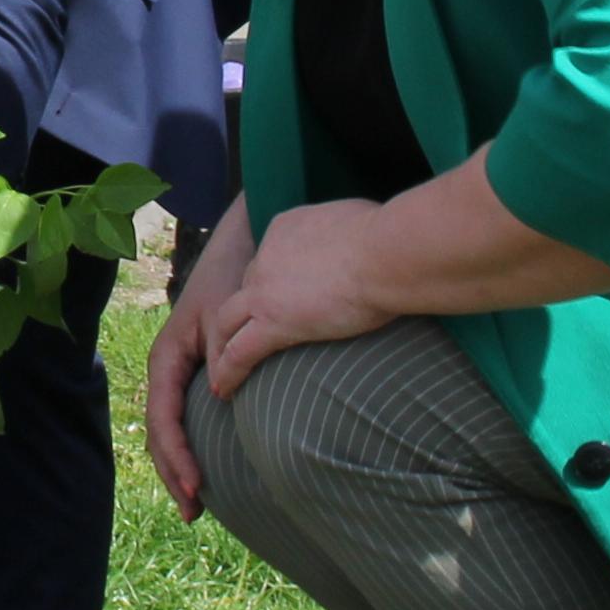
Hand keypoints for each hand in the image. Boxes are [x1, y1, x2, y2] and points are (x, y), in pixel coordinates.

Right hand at [140, 199, 254, 518]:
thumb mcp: (225, 314)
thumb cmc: (234, 277)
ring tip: (197, 506)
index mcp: (167, 356)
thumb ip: (223, 351)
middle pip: (162, 432)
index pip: (164, 417)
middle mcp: (170, 369)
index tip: (196, 488)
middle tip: (195, 512)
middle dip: (173, 473)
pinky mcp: (202, 373)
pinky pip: (190, 418)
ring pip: (173, 429)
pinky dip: (195, 448)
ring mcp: (183, 373)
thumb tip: (220, 391)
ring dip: (180, 467)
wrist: (244, 246)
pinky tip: (210, 473)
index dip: (176, 456)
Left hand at [195, 196, 394, 398]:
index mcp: (285, 228)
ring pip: (228, 321)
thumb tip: (361, 243)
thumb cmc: (388, 238)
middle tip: (244, 336)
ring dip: (222, 345)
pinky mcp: (273, 322)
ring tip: (221, 371)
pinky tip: (225, 390)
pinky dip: (229, 372)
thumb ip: (346, 233)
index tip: (280, 300)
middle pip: (245, 288)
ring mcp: (264, 289)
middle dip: (244, 313)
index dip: (271, 281)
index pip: (269, 259)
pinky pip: (239, 352)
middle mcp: (267, 255)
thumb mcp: (358, 220)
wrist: (384, 255)